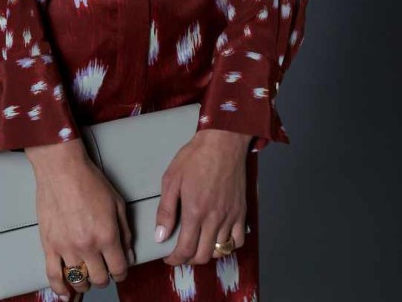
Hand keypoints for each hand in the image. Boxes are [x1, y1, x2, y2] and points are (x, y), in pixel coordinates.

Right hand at [25, 139, 133, 297]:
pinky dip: (59, 288)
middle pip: (99, 278)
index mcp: (107, 235)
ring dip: (84, 282)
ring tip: (86, 275)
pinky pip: (53, 275)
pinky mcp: (49, 244)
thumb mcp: (116, 203)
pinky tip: (65, 292)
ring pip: (78, 280)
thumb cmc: (89, 180)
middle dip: (104, 277)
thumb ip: (125, 231)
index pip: (119, 269)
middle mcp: (88, 246)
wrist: (61, 168)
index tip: (119, 270)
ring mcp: (66, 247)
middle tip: (103, 269)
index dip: (122, 273)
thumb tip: (128, 254)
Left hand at [154, 129, 250, 265]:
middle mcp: (214, 219)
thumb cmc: (195, 157)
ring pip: (220, 250)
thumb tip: (160, 235)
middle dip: (189, 259)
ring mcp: (230, 217)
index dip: (175, 259)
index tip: (168, 257)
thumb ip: (166, 210)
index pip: (185, 250)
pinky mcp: (241, 212)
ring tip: (197, 244)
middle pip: (203, 255)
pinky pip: (238, 240)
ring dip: (206, 252)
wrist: (223, 142)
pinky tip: (218, 237)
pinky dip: (228, 245)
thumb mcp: (171, 179)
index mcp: (195, 212)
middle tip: (181, 251)